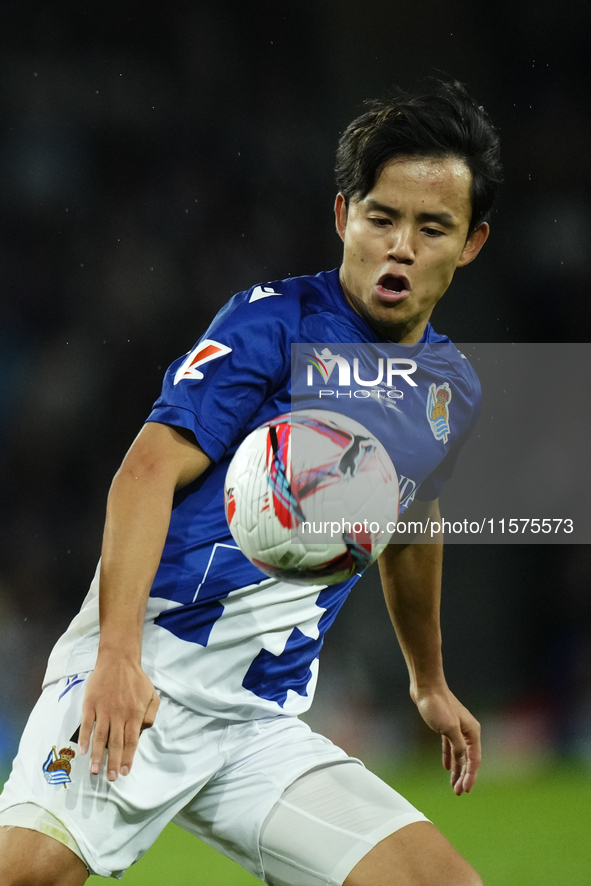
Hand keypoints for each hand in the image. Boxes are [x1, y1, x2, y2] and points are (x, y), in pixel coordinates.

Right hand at [79, 657, 159, 781]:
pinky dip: (85, 738)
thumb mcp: (152, 695)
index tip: (124, 772)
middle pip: (116, 743)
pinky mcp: (91, 704)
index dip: (128, 757)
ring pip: (100, 737)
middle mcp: (119, 714)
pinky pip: (87, 724)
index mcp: (134, 713)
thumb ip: (151, 714)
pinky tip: (83, 751)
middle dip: (113, 762)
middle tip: (110, 779)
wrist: (118, 660)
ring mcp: (104, 709)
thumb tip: (142, 731)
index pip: (131, 741)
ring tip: (95, 771)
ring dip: (98, 756)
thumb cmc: (137, 679)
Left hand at [412, 686, 480, 794]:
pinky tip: (447, 768)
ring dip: (457, 770)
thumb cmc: (437, 706)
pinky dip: (449, 757)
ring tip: (453, 786)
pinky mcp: (446, 725)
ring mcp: (457, 728)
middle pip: (468, 759)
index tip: (465, 790)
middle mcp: (468, 731)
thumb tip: (462, 760)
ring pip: (459, 754)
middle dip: (464, 776)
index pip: (474, 760)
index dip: (471, 776)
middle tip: (457, 793)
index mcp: (472, 732)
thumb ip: (457, 746)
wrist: (426, 687)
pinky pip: (450, 746)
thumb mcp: (448, 728)